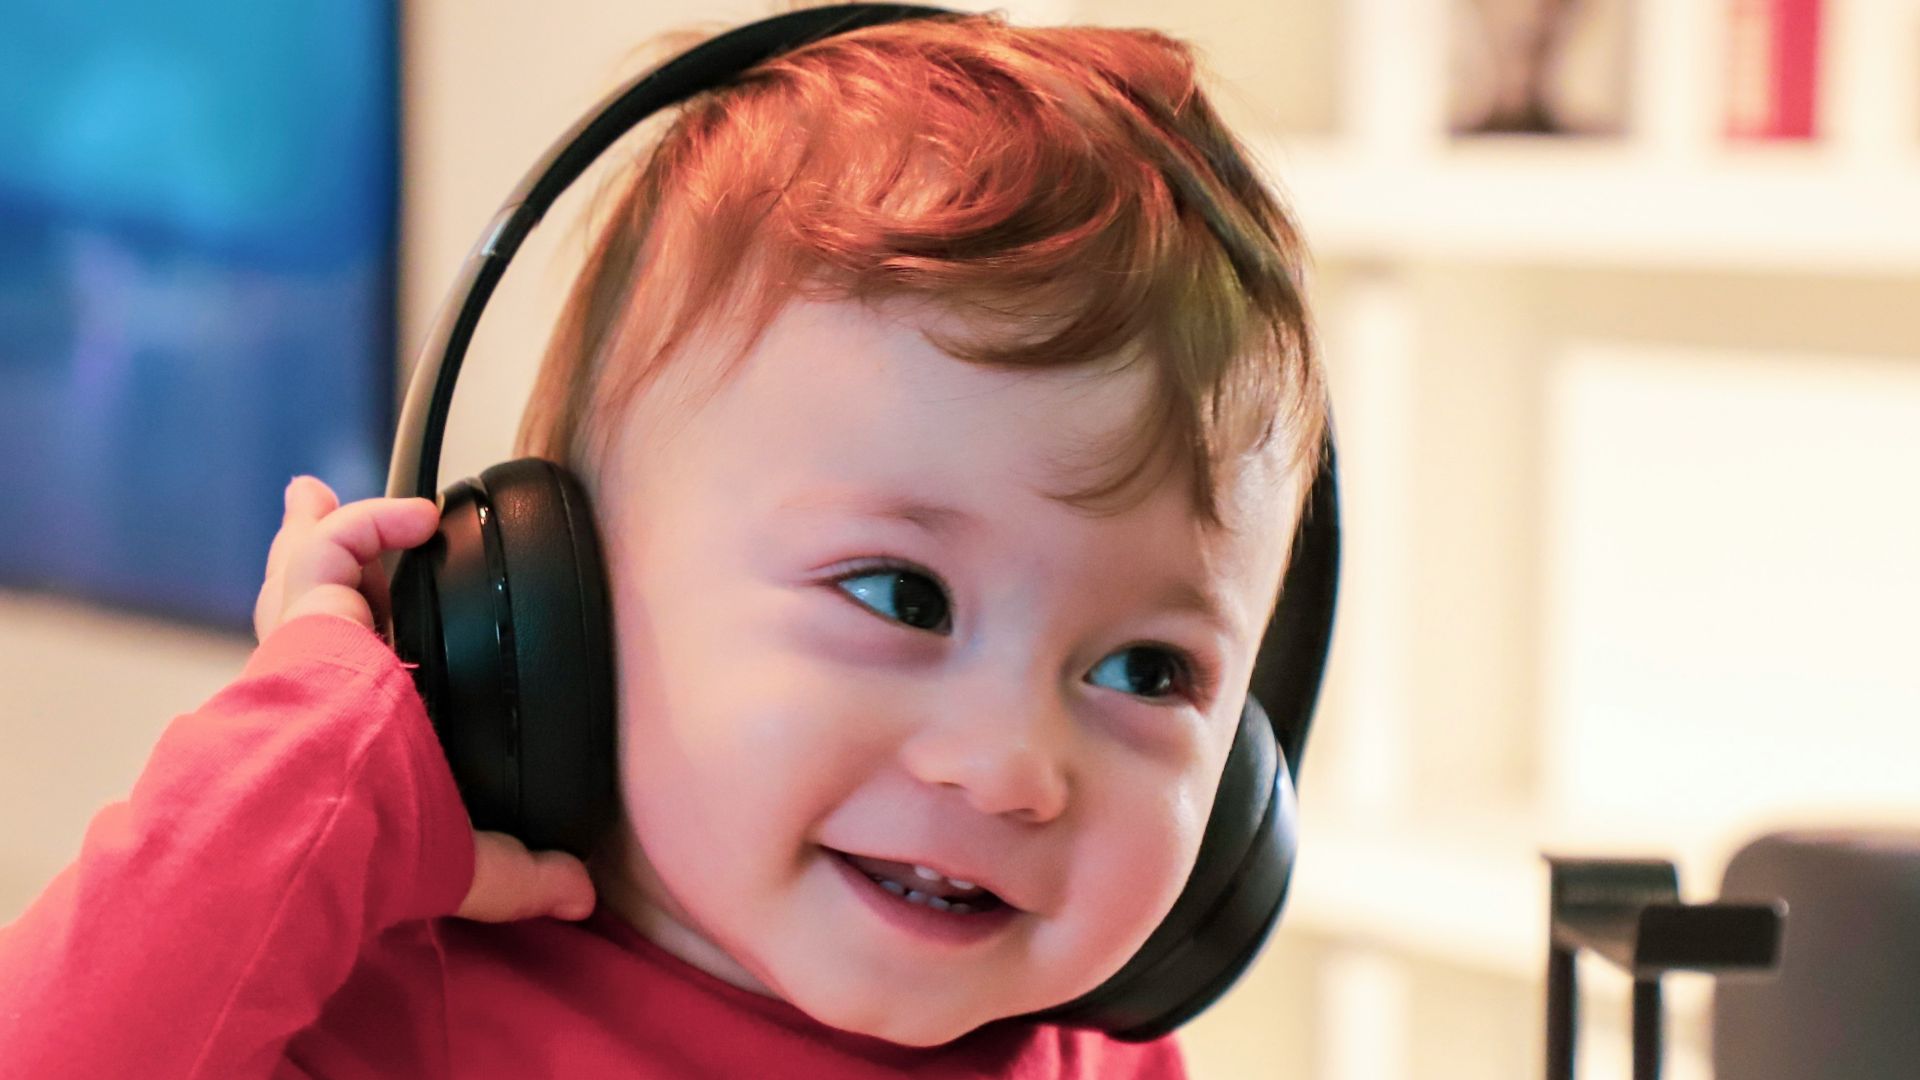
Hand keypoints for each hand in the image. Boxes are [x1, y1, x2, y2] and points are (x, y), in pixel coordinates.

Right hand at [256, 476, 598, 922]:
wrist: (329, 819)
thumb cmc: (381, 846)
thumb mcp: (468, 859)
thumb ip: (526, 872)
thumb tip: (581, 897)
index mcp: (349, 740)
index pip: (348, 686)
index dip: (360, 659)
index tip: (370, 638)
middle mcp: (317, 691)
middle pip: (308, 616)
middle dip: (310, 569)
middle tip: (308, 524)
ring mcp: (304, 649)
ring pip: (306, 575)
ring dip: (325, 530)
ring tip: (318, 495)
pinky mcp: (306, 615)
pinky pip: (334, 548)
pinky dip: (372, 522)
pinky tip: (420, 516)